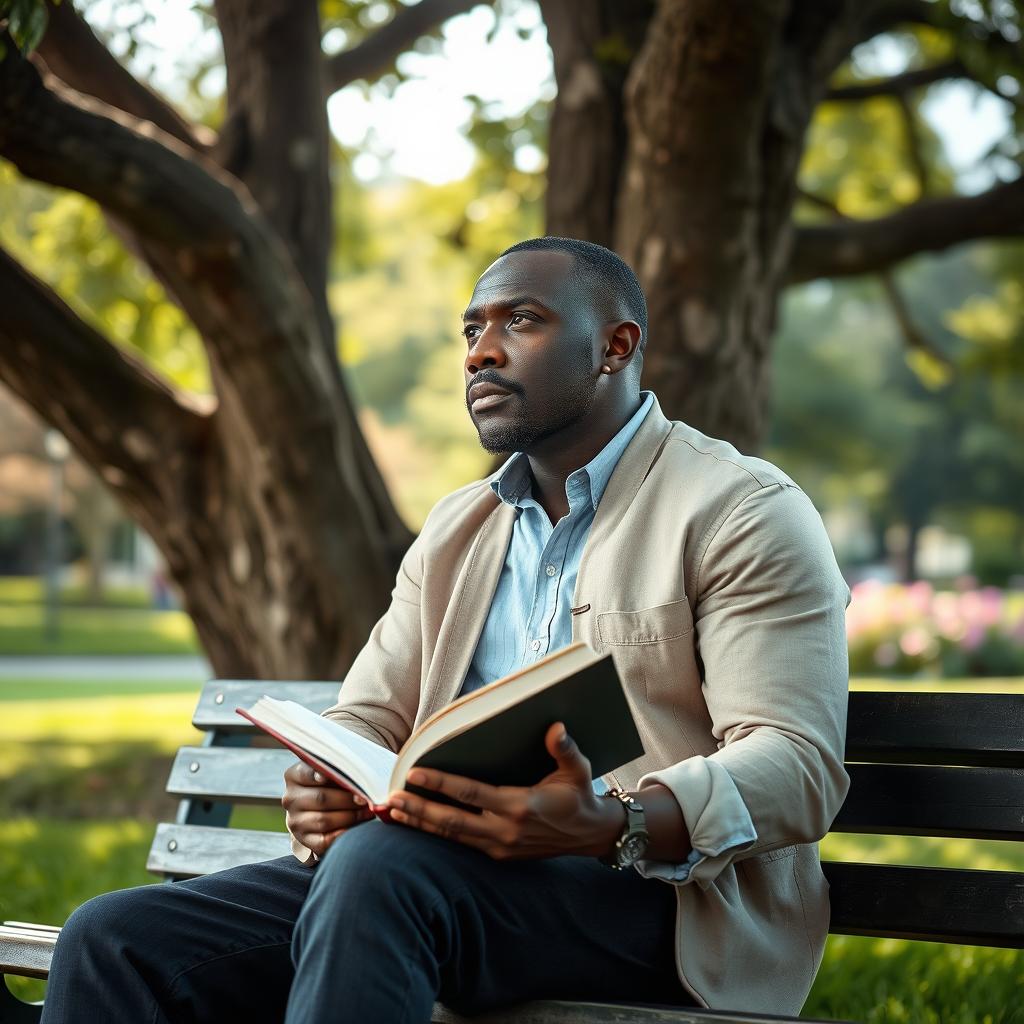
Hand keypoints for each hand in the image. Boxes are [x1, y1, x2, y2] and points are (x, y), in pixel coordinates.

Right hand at [282, 762, 373, 858]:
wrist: (322, 809)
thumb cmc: (331, 784)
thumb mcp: (330, 772)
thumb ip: (338, 770)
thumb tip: (357, 777)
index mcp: (294, 776)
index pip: (307, 773)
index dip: (325, 775)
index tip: (344, 777)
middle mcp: (290, 798)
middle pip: (321, 798)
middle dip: (347, 799)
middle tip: (365, 799)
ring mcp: (295, 821)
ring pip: (324, 820)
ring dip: (350, 817)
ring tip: (367, 812)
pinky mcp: (304, 840)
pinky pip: (324, 840)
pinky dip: (343, 834)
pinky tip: (357, 828)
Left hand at [386, 722, 623, 860]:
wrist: (590, 835)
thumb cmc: (579, 796)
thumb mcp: (578, 770)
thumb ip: (564, 749)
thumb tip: (556, 728)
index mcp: (520, 807)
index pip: (471, 794)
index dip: (441, 784)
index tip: (415, 773)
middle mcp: (505, 831)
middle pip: (452, 821)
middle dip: (419, 809)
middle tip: (391, 798)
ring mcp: (500, 847)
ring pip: (451, 836)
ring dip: (421, 824)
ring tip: (394, 811)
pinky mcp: (498, 855)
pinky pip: (460, 844)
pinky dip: (436, 834)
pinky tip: (417, 823)